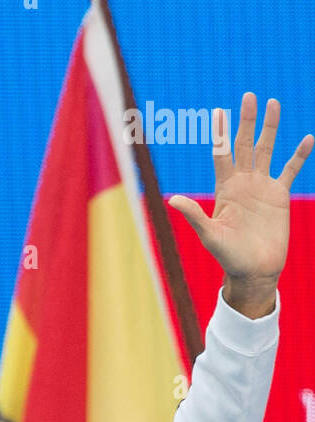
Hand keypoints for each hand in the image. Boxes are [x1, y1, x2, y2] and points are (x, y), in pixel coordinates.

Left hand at [168, 94, 312, 315]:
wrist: (254, 271)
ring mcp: (262, 188)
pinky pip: (290, 170)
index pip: (221, 154)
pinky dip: (299, 156)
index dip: (219, 134)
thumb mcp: (210, 236)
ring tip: (274, 103)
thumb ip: (194, 215)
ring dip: (270, 128)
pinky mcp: (279, 196)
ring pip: (267, 150)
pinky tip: (307, 139)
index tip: (217, 111)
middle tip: (249, 96)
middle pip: (245, 145)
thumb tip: (173, 200)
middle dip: (247, 121)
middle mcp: (243, 183)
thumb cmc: (229, 257)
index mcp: (225, 189)